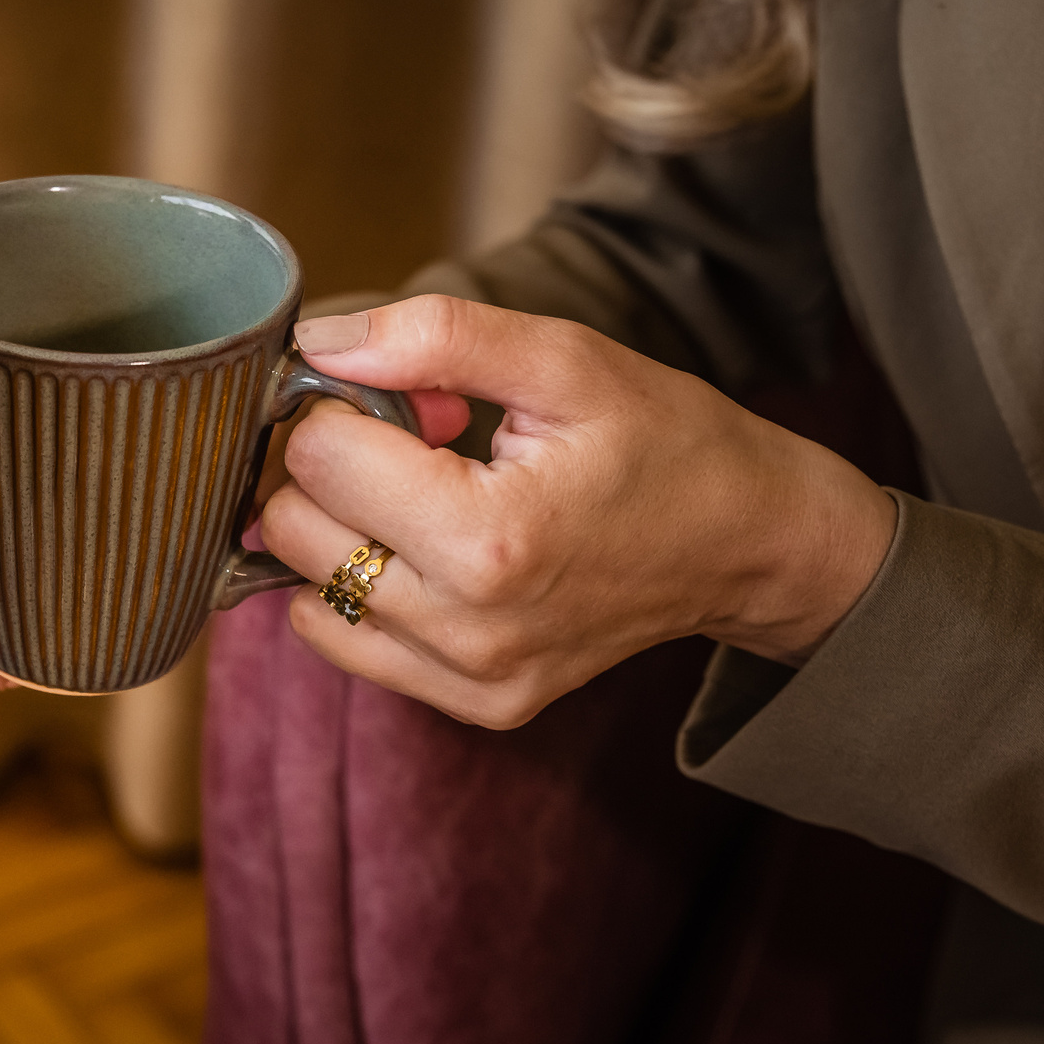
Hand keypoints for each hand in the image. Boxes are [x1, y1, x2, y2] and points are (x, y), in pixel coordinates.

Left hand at [259, 296, 894, 728]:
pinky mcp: (476, 705)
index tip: (409, 397)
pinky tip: (427, 549)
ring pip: (307, 589)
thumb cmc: (664, 442)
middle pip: (294, 527)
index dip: (342, 404)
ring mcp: (470, 678)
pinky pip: (346, 643)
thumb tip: (318, 344)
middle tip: (418, 441)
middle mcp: (469, 627)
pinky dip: (357, 589)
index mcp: (489, 538)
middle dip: (333, 466)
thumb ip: (435, 338)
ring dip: (342, 528)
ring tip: (431, 496)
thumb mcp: (563, 359)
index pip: (316, 456)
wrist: (749, 544)